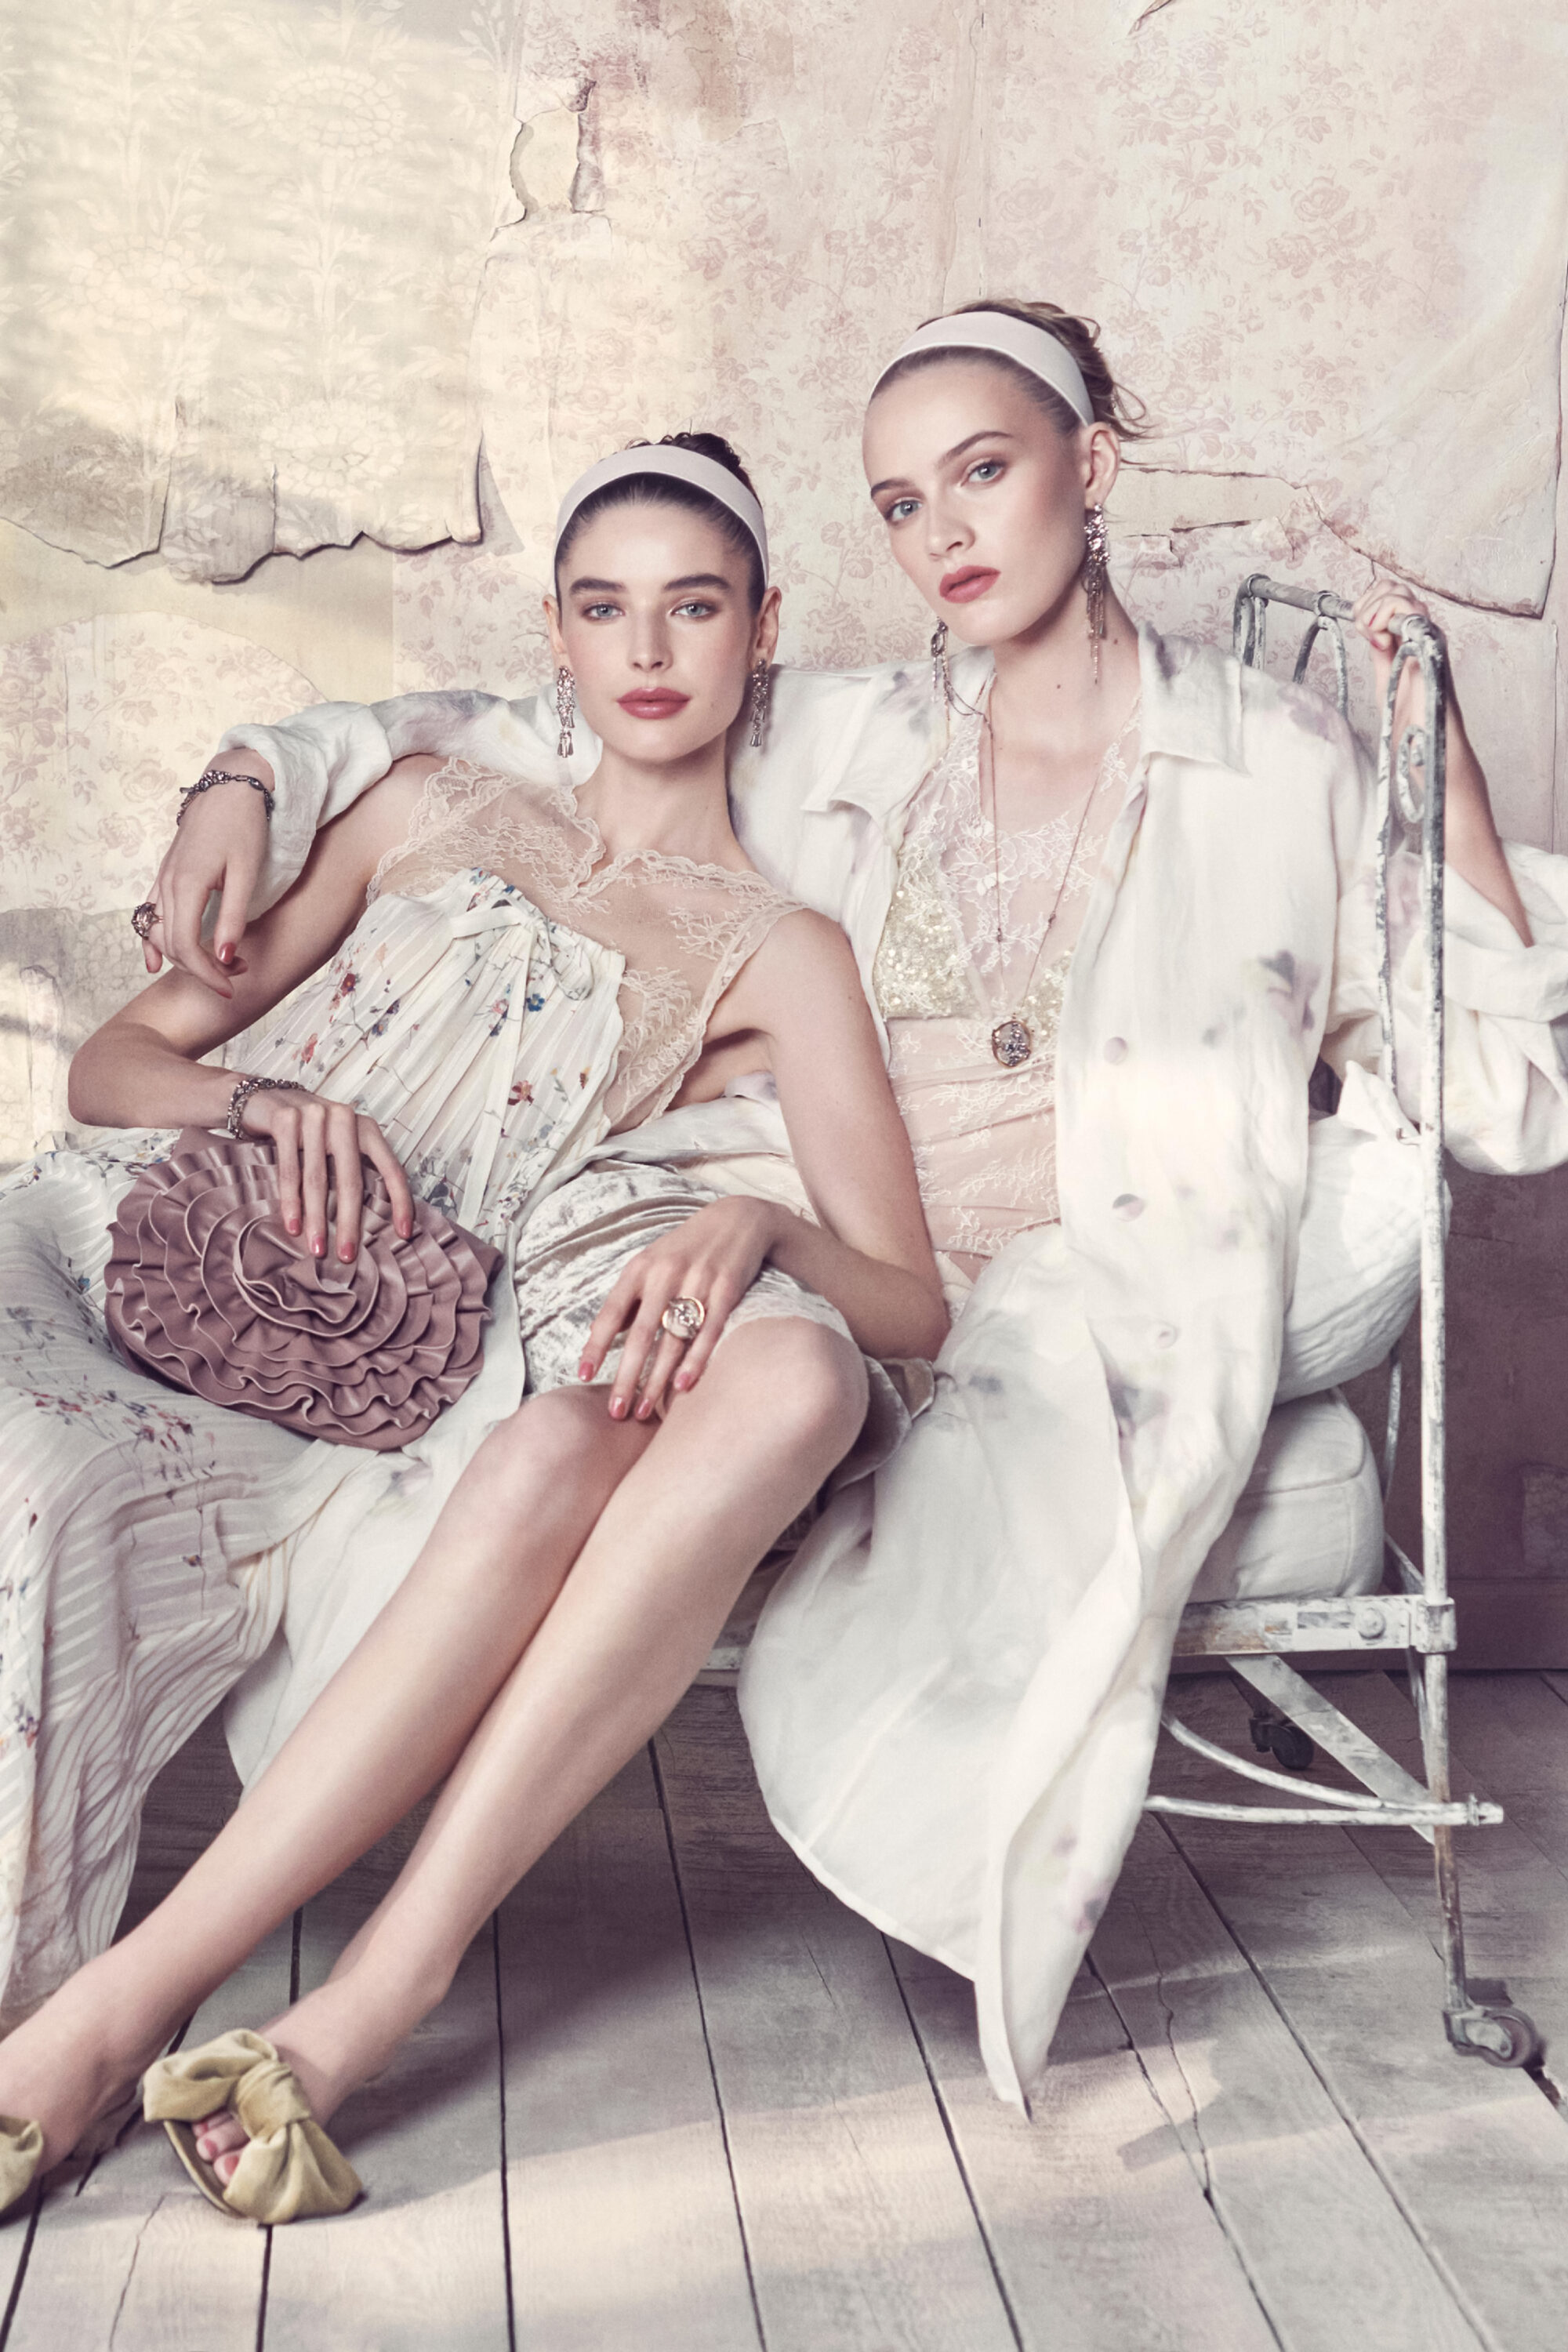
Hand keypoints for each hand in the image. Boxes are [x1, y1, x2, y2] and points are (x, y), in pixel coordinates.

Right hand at [139, 756, 273, 996]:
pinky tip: (155, 962)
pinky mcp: (166, 873)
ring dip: (185, 957)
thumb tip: (226, 959)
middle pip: (172, 944)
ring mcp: (163, 878)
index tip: (230, 989)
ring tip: (218, 967)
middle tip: (237, 975)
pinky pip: (150, 915)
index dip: (206, 975)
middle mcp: (168, 884)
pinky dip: (152, 940)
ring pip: (160, 932)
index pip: (186, 947)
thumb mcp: (246, 873)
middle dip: (202, 969)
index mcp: (187, 885)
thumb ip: (234, 918)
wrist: (232, 785)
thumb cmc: (244, 825)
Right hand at [241, 1086, 414, 1262]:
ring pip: (317, 1179)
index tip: (403, 1234)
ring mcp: (314, 1116)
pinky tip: (292, 1226)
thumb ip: (353, 1169)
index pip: (391, 1169)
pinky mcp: (285, 1120)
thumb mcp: (336, 1145)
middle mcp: (344, 1118)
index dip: (400, 1202)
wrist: (262, 1099)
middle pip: (351, 1180)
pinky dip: (290, 1201)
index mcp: (366, 1128)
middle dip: (349, 1222)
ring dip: (316, 1219)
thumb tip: (374, 1222)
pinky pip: (289, 1169)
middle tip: (346, 1256)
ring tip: (316, 1249)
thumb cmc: (306, 1133)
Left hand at [578, 1195, 782, 1421]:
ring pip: (673, 1340)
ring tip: (645, 1411)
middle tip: (617, 1412)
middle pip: (640, 1335)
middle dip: (627, 1377)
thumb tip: (600, 1337)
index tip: (584, 1375)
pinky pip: (709, 1331)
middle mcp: (665, 1274)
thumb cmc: (686, 1249)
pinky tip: (682, 1387)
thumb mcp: (651, 1263)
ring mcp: (697, 1281)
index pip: (611, 1313)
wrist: (739, 1219)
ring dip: (657, 1380)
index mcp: (639, 1268)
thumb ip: (628, 1299)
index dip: (597, 1345)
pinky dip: (695, 1360)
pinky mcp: (727, 1289)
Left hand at [1351, 580, 1443, 748]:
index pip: (1387, 595)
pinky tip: (1381, 644)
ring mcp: (1427, 636)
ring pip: (1402, 594)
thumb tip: (1371, 632)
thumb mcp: (1385, 679)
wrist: (1425, 743)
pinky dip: (1387, 619)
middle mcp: (1420, 631)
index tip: (1360, 631)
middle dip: (1369, 604)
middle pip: (1394, 587)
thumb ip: (1380, 654)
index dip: (1367, 604)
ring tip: (1373, 638)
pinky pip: (1413, 614)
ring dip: (1376, 610)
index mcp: (1408, 637)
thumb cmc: (1410, 719)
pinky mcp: (1431, 646)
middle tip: (1365, 633)